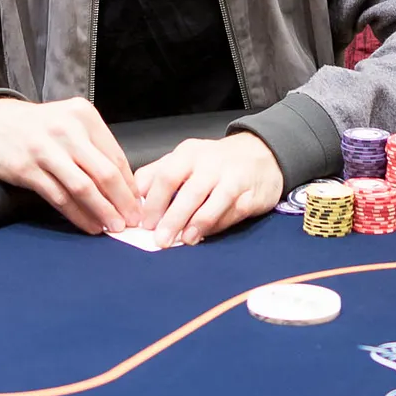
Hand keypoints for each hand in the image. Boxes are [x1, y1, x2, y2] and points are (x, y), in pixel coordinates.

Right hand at [0, 96, 141, 234]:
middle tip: (133, 221)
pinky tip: (89, 225)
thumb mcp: (71, 123)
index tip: (138, 204)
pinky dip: (77, 215)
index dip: (129, 185)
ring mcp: (46, 149)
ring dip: (102, 211)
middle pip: (104, 172)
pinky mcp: (27, 169)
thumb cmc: (41, 127)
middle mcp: (68, 129)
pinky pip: (59, 197)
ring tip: (114, 227)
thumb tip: (124, 185)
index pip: (115, 156)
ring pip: (83, 187)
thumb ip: (95, 147)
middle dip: (122, 201)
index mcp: (84, 116)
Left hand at [135, 132, 283, 246]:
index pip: (165, 175)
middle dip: (172, 217)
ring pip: (211, 203)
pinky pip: (231, 213)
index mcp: (188, 154)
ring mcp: (232, 178)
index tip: (143, 223)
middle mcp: (210, 163)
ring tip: (182, 241)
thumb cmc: (215, 163)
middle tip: (159, 240)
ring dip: (194, 224)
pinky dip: (216, 226)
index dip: (153, 201)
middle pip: (188, 191)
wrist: (261, 154)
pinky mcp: (250, 194)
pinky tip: (204, 236)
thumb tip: (134, 198)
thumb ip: (158, 175)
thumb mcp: (185, 160)